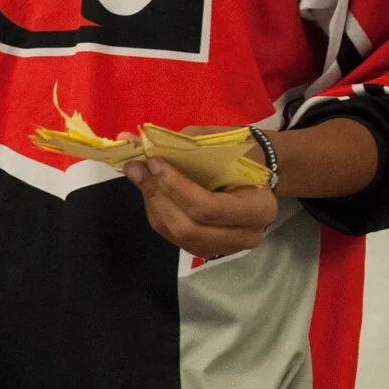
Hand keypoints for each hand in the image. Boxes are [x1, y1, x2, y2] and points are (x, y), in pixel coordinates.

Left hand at [125, 157, 276, 256]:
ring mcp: (224, 248)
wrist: (254, 174)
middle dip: (158, 195)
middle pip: (188, 226)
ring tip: (140, 175)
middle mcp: (246, 236)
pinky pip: (172, 236)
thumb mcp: (216, 144)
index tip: (153, 161)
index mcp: (260, 208)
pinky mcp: (205, 250)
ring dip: (153, 203)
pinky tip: (152, 190)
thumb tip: (128, 139)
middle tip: (136, 168)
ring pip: (176, 233)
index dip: (174, 186)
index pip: (208, 207)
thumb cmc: (239, 154)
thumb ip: (178, 144)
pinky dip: (157, 211)